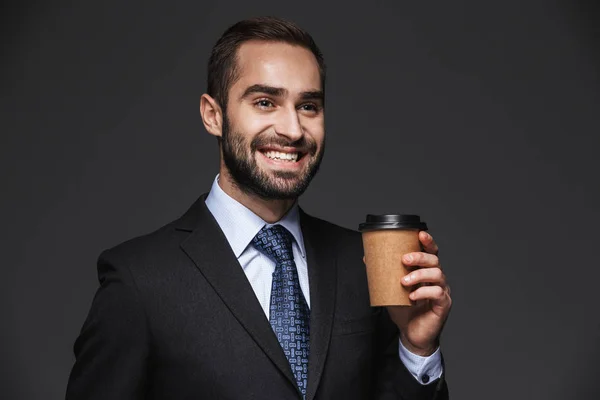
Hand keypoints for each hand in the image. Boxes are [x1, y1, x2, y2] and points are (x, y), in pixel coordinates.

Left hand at [386, 231, 451, 355]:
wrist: (411, 334)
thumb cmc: (403, 309)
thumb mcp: (390, 288)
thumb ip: (382, 274)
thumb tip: (367, 257)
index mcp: (426, 271)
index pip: (431, 251)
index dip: (428, 241)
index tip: (420, 234)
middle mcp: (437, 278)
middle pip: (435, 259)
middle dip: (419, 256)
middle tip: (404, 260)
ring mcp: (442, 290)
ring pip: (438, 274)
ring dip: (419, 275)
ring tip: (404, 282)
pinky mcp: (443, 304)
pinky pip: (438, 293)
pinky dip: (423, 292)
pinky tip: (412, 297)